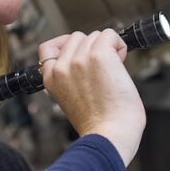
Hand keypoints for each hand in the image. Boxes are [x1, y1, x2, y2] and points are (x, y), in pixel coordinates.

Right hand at [38, 29, 145, 166]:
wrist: (109, 135)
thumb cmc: (99, 124)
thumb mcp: (70, 99)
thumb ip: (71, 77)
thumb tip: (86, 55)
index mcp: (51, 78)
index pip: (48, 47)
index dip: (67, 46)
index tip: (81, 54)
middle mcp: (62, 66)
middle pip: (77, 37)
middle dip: (92, 49)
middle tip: (104, 70)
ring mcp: (80, 59)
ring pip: (95, 35)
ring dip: (108, 48)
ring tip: (114, 71)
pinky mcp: (99, 55)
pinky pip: (110, 34)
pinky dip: (119, 44)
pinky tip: (122, 62)